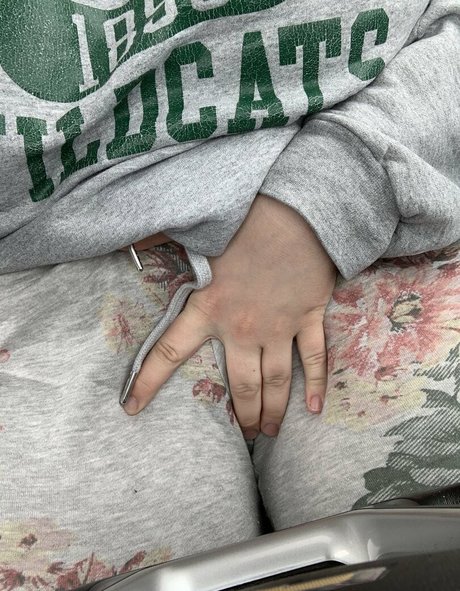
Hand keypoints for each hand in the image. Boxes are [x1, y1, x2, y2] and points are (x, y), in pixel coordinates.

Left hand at [123, 194, 336, 438]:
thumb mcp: (196, 232)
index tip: (130, 408)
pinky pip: (313, 358)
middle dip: (242, 414)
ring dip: (273, 410)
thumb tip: (120, 240)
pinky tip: (314, 409)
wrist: (297, 213)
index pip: (170, 353)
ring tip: (269, 433)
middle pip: (240, 385)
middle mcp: (243, 328)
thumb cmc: (245, 221)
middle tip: (245, 435)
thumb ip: (158, 238)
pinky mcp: (308, 317)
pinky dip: (315, 384)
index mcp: (209, 308)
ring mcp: (279, 327)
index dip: (147, 382)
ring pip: (275, 381)